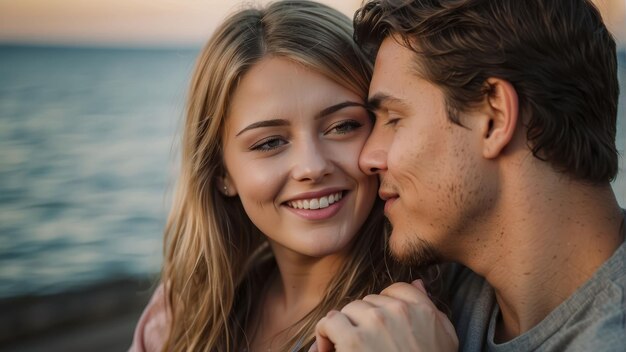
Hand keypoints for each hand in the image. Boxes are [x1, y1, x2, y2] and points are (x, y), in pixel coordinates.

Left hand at [309, 280, 457, 351]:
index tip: (380, 327)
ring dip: (344, 329)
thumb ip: (431, 309)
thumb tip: (417, 282)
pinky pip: (329, 322)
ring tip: (346, 349)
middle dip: (363, 321)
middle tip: (363, 344)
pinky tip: (329, 350)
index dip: (384, 307)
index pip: (396, 290)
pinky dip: (325, 336)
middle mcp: (399, 312)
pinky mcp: (353, 340)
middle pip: (368, 302)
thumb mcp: (444, 340)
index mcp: (422, 311)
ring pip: (347, 310)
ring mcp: (375, 323)